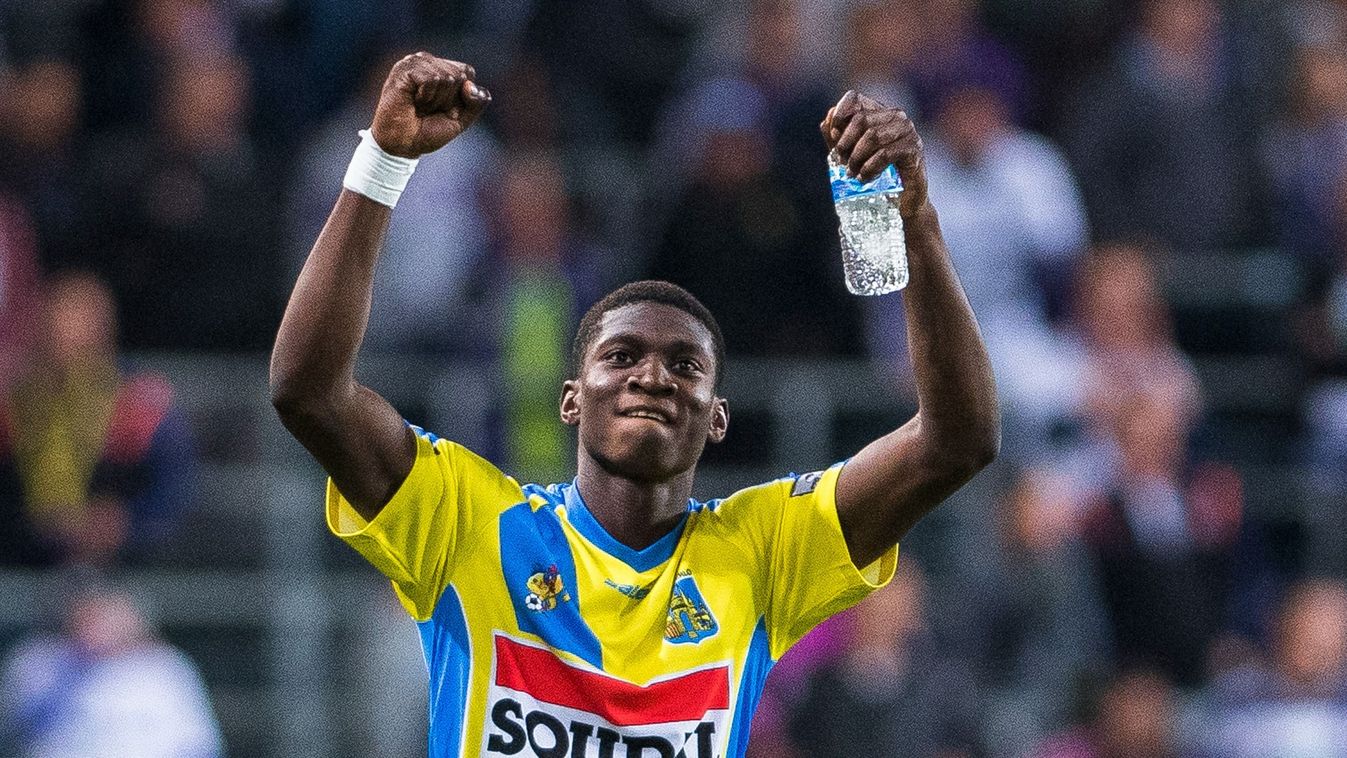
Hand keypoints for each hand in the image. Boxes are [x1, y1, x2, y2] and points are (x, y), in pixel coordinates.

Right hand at [370, 52, 489, 157]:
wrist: (402, 145)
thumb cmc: (427, 131)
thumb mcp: (460, 120)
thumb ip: (476, 103)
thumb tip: (470, 85)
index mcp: (442, 68)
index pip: (468, 72)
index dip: (462, 97)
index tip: (443, 109)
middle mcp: (429, 61)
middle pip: (459, 75)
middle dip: (448, 100)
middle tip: (428, 109)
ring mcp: (415, 62)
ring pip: (447, 77)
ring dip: (436, 100)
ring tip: (419, 106)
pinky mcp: (405, 68)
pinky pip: (432, 80)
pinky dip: (426, 97)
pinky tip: (413, 101)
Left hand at [821, 90, 928, 217]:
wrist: (900, 199)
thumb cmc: (875, 174)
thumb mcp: (850, 154)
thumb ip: (837, 138)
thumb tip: (826, 123)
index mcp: (878, 112)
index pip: (855, 98)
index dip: (840, 113)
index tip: (833, 135)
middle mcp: (895, 116)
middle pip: (861, 119)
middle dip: (845, 143)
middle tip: (841, 162)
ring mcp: (907, 130)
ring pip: (872, 136)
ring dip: (856, 157)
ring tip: (852, 173)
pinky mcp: (914, 148)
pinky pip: (885, 153)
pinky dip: (869, 168)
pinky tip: (864, 178)